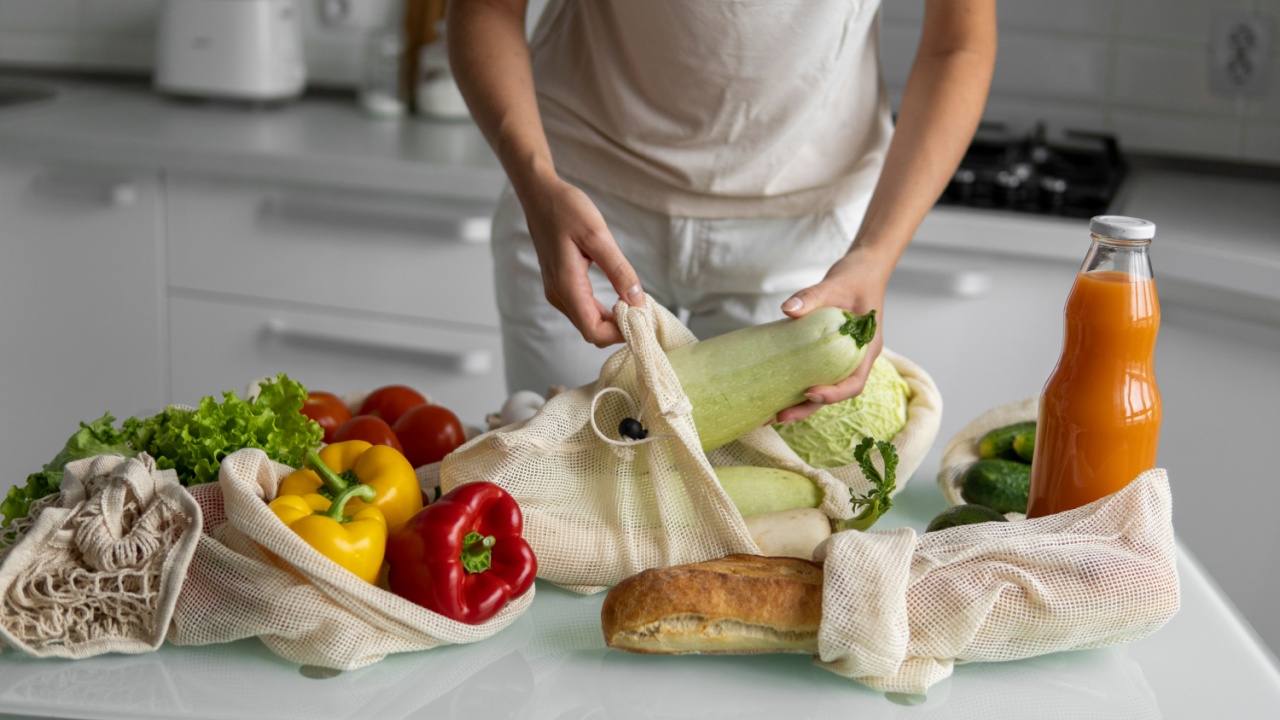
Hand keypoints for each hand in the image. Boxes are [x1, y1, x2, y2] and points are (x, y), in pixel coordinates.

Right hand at [521, 177, 644, 346]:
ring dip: (612, 320)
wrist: (540, 195)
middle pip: (592, 331)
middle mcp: (559, 295)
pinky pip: (584, 309)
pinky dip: (603, 310)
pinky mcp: (560, 285)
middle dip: (619, 328)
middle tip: (644, 310)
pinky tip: (620, 297)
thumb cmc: (566, 210)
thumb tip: (637, 300)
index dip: (619, 333)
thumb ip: (619, 271)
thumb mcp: (598, 236)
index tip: (642, 317)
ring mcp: (557, 291)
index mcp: (567, 286)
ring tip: (636, 303)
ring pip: (588, 322)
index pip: (594, 332)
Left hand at [774, 249, 888, 423]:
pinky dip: (798, 384)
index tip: (809, 392)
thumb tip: (787, 308)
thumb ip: (812, 295)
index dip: (833, 393)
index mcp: (867, 348)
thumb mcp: (835, 283)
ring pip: (824, 386)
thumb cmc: (856, 277)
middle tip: (779, 418)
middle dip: (808, 408)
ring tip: (773, 414)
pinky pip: (815, 373)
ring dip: (801, 403)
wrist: (864, 268)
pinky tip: (776, 390)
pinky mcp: (829, 352)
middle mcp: (856, 358)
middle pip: (835, 392)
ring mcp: (843, 357)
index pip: (854, 382)